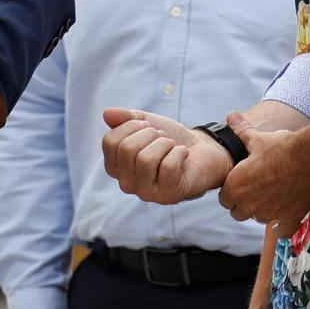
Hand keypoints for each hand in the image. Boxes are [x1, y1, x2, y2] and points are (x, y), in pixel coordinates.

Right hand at [100, 107, 231, 204]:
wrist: (202, 150)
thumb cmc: (171, 139)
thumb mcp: (146, 122)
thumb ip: (126, 118)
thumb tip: (107, 113)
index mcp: (116, 166)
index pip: (110, 141)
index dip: (131, 125)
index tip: (147, 126)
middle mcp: (127, 183)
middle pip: (126, 149)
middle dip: (149, 134)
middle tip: (162, 138)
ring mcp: (146, 192)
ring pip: (145, 159)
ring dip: (164, 144)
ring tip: (172, 146)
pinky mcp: (168, 195)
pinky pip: (167, 167)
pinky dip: (179, 153)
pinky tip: (183, 154)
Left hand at [217, 112, 309, 238]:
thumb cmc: (282, 147)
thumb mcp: (258, 138)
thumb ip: (241, 131)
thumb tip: (231, 117)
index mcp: (236, 187)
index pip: (224, 199)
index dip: (232, 191)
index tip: (241, 182)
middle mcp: (249, 205)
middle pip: (238, 212)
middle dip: (244, 203)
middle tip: (256, 188)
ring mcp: (269, 214)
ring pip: (259, 219)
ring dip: (263, 211)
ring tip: (273, 193)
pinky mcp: (289, 218)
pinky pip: (282, 231)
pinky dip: (283, 225)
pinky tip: (286, 215)